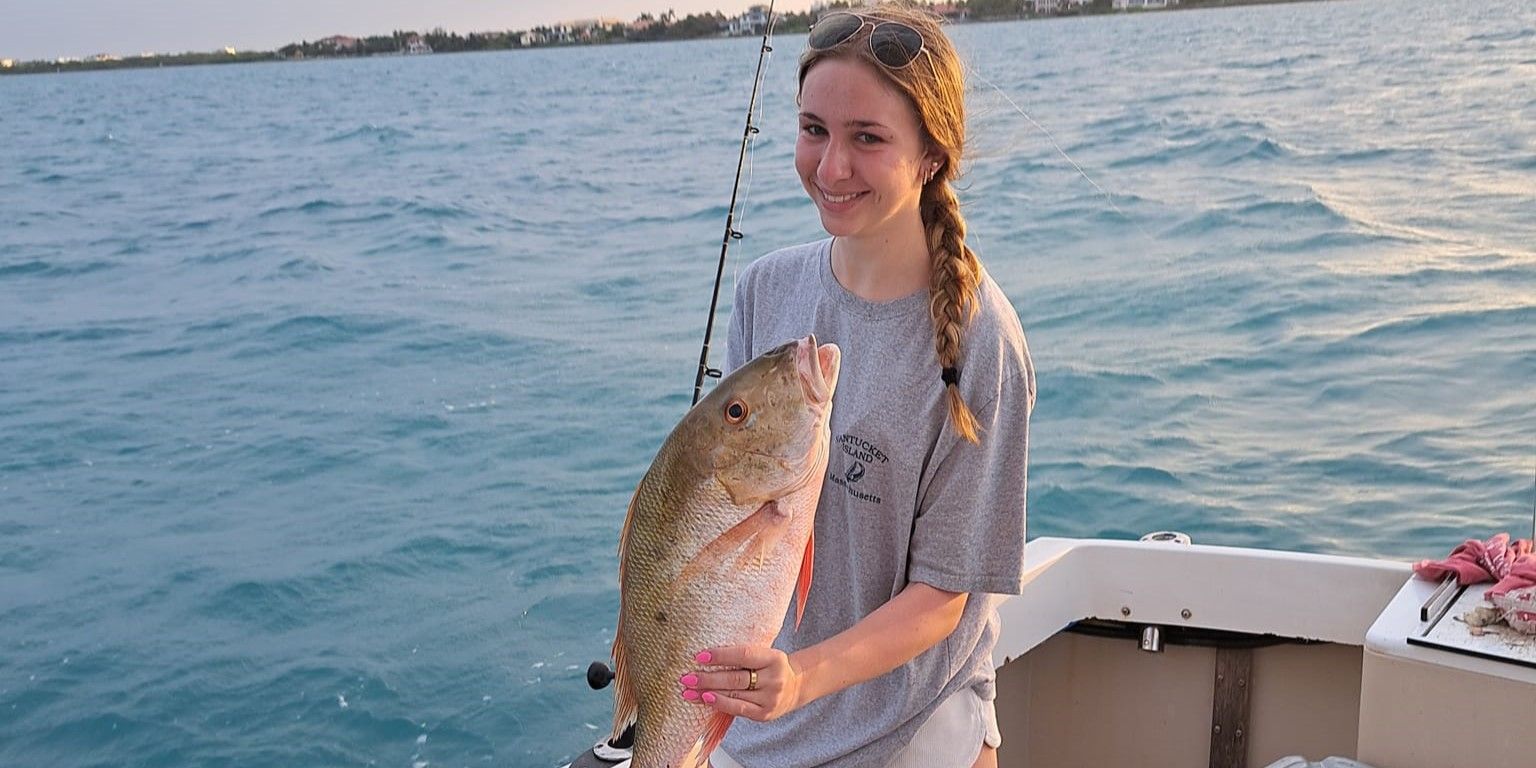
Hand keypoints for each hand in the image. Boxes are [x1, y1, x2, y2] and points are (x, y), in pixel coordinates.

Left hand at [681, 645, 803, 721]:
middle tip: (686, 677)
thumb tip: (706, 656)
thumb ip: (742, 656)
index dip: (720, 655)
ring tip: (688, 691)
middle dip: (707, 678)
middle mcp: (774, 679)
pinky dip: (719, 704)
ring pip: (733, 695)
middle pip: (735, 678)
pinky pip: (737, 709)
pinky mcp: (764, 714)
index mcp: (774, 658)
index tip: (699, 656)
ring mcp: (770, 699)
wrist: (795, 688)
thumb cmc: (771, 667)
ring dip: (707, 693)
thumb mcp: (764, 655)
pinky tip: (705, 699)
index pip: (743, 655)